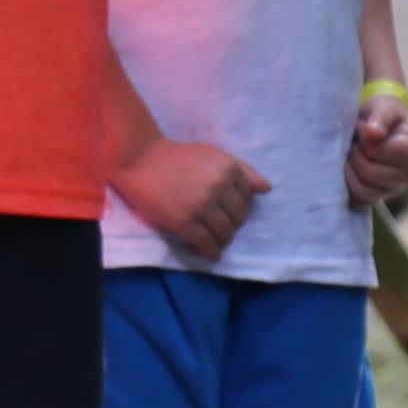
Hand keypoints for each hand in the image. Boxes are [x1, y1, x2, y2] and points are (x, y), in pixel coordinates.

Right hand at [115, 135, 263, 260]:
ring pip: (225, 233)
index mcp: (228, 169)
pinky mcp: (184, 221)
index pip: (247, 198)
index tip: (229, 211)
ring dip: (223, 239)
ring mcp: (201, 206)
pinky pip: (206, 243)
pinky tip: (212, 254)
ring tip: (216, 239)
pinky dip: (212, 251)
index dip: (239, 206)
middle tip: (221, 226)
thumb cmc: (178, 156)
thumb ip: (242, 169)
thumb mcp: (213, 154)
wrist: (141, 159)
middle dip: (233, 224)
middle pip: (239, 218)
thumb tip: (266, 189)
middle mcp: (218, 187)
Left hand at [346, 93, 407, 206]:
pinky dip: (349, 182)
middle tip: (356, 141)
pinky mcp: (377, 197)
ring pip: (363, 188)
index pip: (382, 152)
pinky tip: (350, 166)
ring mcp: (393, 189)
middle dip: (357, 153)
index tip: (363, 127)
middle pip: (370, 172)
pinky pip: (358, 198)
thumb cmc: (380, 114)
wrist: (373, 126)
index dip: (366, 138)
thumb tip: (373, 133)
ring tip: (354, 153)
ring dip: (352, 167)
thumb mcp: (382, 106)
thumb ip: (380, 116)